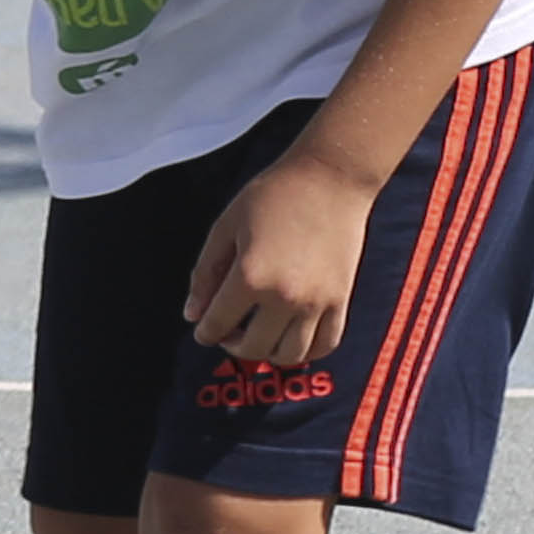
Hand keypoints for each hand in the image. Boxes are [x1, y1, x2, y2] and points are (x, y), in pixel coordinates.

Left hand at [184, 157, 377, 370]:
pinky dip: (305, 352)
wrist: (331, 178)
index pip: (217, 325)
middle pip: (252, 347)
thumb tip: (192, 315)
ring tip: (259, 335)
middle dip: (232, 344)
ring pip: (288, 355)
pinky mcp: (341, 301)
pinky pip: (324, 345)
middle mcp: (284, 297)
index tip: (203, 329)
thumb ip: (205, 273)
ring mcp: (316, 303)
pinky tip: (291, 338)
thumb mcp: (227, 226)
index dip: (204, 332)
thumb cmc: (274, 195)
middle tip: (229, 330)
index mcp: (250, 276)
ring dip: (267, 352)